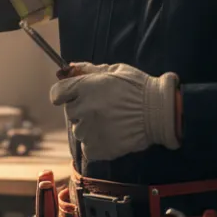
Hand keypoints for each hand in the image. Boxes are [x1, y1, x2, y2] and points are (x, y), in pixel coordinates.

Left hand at [48, 63, 179, 161]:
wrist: (160, 113)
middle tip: (103, 107)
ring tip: (110, 122)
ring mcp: (89, 130)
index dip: (65, 94)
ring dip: (89, 127)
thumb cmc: (139, 88)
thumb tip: (69, 68)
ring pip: (78, 130)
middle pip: (70, 111)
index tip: (73, 95)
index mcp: (84, 87)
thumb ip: (88, 69)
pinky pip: (87, 148)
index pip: (56, 93)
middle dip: (82, 109)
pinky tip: (111, 135)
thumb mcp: (114, 70)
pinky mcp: (97, 148)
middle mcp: (83, 109)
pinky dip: (96, 144)